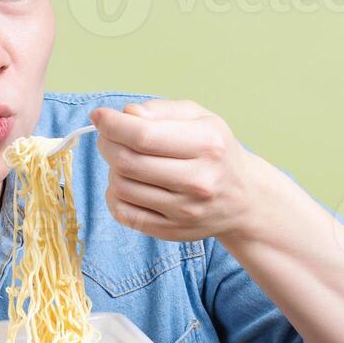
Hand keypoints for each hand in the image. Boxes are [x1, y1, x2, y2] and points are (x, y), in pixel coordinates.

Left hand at [90, 99, 257, 242]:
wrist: (244, 199)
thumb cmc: (215, 151)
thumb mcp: (199, 118)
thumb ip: (161, 111)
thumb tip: (126, 114)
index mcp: (207, 144)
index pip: (144, 135)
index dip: (112, 124)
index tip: (99, 116)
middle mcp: (199, 181)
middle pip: (128, 162)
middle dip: (107, 144)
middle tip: (108, 136)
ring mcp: (185, 211)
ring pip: (122, 187)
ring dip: (112, 169)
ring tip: (124, 160)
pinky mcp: (172, 231)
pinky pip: (124, 213)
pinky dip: (115, 195)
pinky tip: (127, 183)